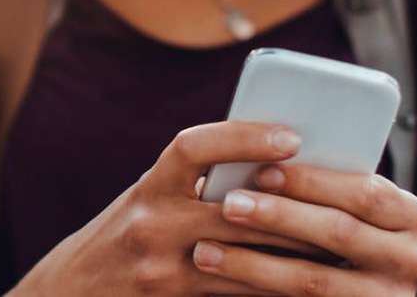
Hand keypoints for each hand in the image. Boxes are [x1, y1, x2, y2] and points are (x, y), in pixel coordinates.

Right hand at [9, 122, 321, 296]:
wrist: (72, 290)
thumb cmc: (124, 237)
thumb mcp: (149, 200)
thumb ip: (195, 184)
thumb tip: (269, 164)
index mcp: (149, 187)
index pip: (193, 148)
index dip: (242, 137)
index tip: (291, 136)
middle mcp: (151, 222)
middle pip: (236, 209)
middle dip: (293, 205)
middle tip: (344, 200)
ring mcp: (161, 267)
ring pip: (246, 256)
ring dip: (294, 250)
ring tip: (338, 242)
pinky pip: (236, 292)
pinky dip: (271, 283)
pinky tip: (303, 280)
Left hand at [191, 164, 416, 296]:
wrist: (346, 291)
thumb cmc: (335, 230)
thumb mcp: (344, 207)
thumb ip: (323, 188)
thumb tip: (263, 152)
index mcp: (412, 217)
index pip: (365, 193)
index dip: (313, 182)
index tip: (263, 170)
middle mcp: (412, 260)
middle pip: (339, 233)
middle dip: (279, 216)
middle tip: (229, 204)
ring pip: (313, 279)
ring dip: (253, 263)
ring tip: (205, 250)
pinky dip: (255, 290)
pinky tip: (221, 279)